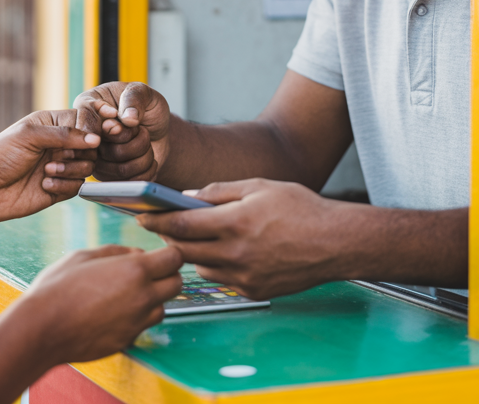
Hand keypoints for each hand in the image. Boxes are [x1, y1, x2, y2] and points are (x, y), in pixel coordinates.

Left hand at [0, 110, 100, 223]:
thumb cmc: (0, 155)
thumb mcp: (30, 135)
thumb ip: (64, 134)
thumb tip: (95, 139)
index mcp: (52, 124)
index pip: (85, 121)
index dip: (92, 129)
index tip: (93, 138)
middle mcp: (59, 144)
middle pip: (91, 146)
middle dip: (78, 153)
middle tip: (59, 157)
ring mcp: (60, 166)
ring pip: (87, 167)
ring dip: (70, 170)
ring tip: (47, 171)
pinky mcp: (60, 188)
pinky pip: (77, 186)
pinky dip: (64, 185)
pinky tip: (44, 185)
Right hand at [22, 245, 182, 363]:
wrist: (41, 329)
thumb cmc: (58, 288)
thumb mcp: (85, 256)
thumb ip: (117, 252)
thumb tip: (137, 253)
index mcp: (135, 270)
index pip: (175, 258)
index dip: (169, 254)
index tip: (159, 254)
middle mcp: (142, 297)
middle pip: (177, 284)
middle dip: (167, 276)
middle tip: (147, 273)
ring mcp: (136, 322)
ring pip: (162, 308)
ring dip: (153, 299)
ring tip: (127, 294)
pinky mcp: (127, 341)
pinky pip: (142, 326)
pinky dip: (136, 318)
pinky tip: (114, 312)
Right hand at [73, 82, 172, 181]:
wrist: (157, 130)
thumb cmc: (146, 106)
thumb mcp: (144, 93)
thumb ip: (135, 99)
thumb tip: (128, 119)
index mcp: (88, 105)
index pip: (87, 120)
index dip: (110, 126)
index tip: (130, 122)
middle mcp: (86, 133)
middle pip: (104, 149)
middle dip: (134, 140)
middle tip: (142, 129)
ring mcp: (94, 157)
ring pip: (119, 168)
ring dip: (143, 155)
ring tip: (145, 142)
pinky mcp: (105, 175)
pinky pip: (127, 182)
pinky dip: (146, 170)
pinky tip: (147, 157)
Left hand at [137, 179, 344, 300]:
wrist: (335, 243)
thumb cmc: (301, 208)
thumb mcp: (259, 186)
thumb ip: (220, 191)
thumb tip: (188, 197)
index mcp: (235, 222)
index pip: (181, 225)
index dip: (157, 221)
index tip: (144, 217)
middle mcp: (236, 253)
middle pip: (184, 250)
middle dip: (168, 239)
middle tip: (161, 228)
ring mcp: (244, 276)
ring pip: (201, 268)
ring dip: (192, 254)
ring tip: (195, 239)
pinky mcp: (253, 291)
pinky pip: (223, 279)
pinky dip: (217, 266)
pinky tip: (225, 253)